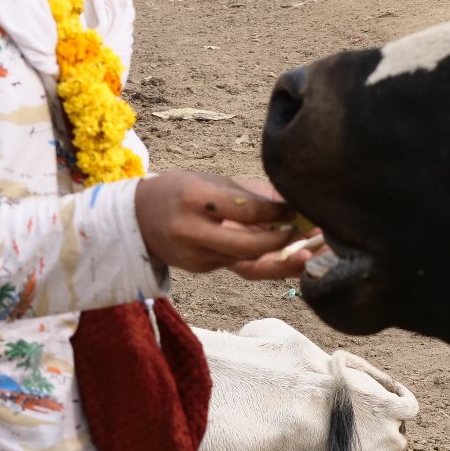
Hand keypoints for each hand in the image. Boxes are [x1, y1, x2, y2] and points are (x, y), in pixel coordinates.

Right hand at [135, 172, 299, 274]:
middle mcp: (192, 230)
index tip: (298, 208)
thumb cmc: (182, 190)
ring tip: (311, 254)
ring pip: (247, 262)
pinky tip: (288, 257)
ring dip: (282, 259)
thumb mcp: (212, 181)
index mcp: (196, 198)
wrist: (138, 219)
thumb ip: (250, 194)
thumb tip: (294, 202)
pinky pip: (238, 265)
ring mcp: (195, 256)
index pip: (245, 209)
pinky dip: (264, 260)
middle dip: (282, 244)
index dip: (277, 211)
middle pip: (248, 246)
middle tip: (308, 237)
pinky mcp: (200, 269)